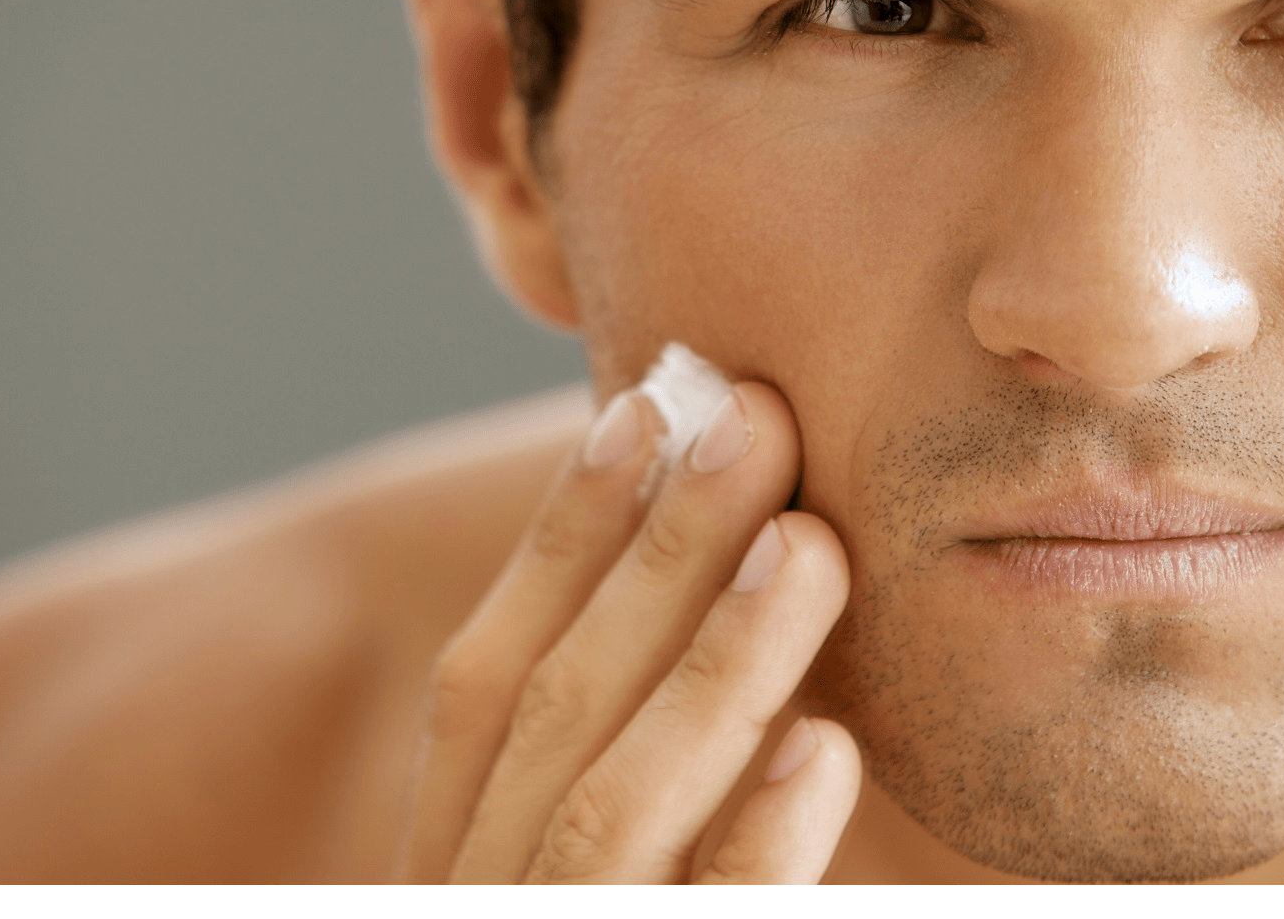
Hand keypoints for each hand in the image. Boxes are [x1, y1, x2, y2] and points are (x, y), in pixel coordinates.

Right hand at [394, 381, 857, 882]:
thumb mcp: (585, 868)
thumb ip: (617, 766)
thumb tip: (723, 569)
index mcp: (458, 861)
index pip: (485, 686)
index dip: (558, 541)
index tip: (641, 412)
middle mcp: (485, 899)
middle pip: (554, 713)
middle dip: (655, 556)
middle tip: (754, 418)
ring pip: (612, 810)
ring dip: (714, 661)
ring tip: (809, 543)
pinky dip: (762, 843)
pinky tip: (825, 746)